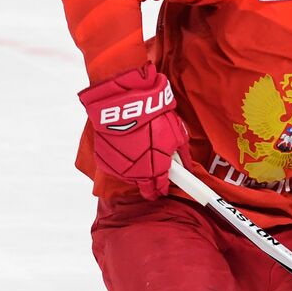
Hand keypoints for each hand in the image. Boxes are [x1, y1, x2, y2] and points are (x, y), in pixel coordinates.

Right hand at [78, 62, 189, 199]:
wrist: (124, 102)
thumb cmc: (152, 116)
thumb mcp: (177, 134)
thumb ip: (182, 154)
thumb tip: (187, 165)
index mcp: (155, 170)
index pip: (159, 188)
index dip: (162, 188)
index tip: (163, 187)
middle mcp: (136, 173)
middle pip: (144, 188)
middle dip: (149, 185)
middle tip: (153, 177)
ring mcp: (118, 167)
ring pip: (128, 177)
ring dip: (134, 171)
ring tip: (139, 154)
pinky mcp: (104, 158)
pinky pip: (114, 166)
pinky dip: (120, 161)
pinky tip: (126, 150)